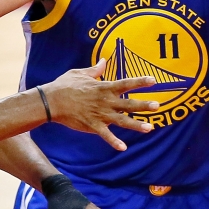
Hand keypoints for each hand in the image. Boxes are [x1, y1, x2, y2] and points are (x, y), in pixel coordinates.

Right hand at [41, 59, 158, 150]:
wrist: (51, 102)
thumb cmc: (64, 85)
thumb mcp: (80, 73)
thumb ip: (95, 70)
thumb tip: (104, 61)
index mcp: (104, 87)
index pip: (126, 83)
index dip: (140, 82)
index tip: (154, 81)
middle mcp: (105, 101)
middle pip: (128, 104)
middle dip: (144, 105)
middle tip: (158, 106)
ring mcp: (100, 115)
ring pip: (122, 120)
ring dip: (136, 125)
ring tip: (150, 128)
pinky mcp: (92, 126)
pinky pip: (106, 135)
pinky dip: (114, 142)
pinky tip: (123, 148)